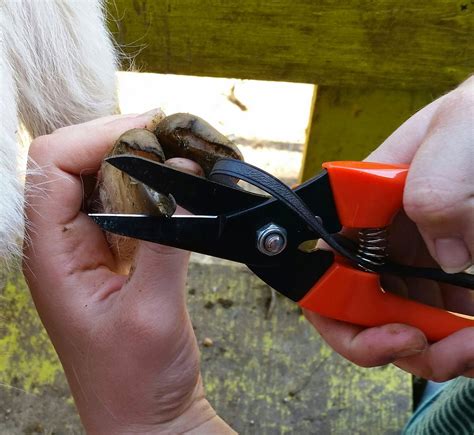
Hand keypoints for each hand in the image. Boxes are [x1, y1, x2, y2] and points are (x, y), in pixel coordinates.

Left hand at [23, 112, 233, 433]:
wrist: (146, 415)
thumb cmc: (134, 382)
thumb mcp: (151, 311)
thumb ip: (167, 240)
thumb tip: (183, 182)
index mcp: (51, 256)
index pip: (54, 167)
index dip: (97, 137)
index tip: (147, 130)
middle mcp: (64, 245)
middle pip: (75, 163)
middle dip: (120, 140)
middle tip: (168, 133)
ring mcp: (90, 249)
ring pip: (103, 181)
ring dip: (139, 161)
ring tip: (176, 151)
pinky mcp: (116, 256)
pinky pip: (129, 205)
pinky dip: (152, 188)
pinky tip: (176, 185)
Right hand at [305, 77, 473, 380]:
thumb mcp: (460, 127)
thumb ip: (432, 187)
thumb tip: (443, 255)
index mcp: (365, 203)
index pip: (325, 265)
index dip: (341, 309)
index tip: (395, 329)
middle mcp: (384, 235)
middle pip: (359, 307)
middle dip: (392, 341)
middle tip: (437, 347)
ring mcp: (418, 255)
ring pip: (403, 321)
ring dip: (434, 348)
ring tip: (472, 346)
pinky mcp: (452, 269)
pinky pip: (444, 317)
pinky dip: (459, 338)